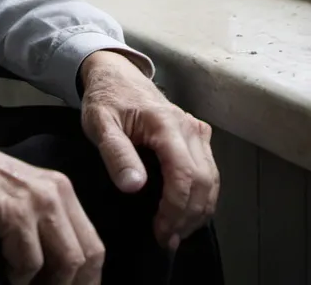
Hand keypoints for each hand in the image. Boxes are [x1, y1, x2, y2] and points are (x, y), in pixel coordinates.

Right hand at [0, 97, 104, 283]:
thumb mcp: (11, 197)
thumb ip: (37, 225)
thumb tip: (55, 273)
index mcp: (58, 189)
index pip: (92, 247)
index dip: (85, 280)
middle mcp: (54, 191)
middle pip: (88, 258)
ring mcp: (35, 199)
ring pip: (67, 264)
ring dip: (42, 284)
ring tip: (15, 282)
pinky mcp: (12, 210)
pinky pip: (30, 262)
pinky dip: (16, 278)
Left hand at [79, 50, 219, 248]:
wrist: (114, 72)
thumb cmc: (105, 97)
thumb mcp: (99, 122)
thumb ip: (116, 152)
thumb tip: (135, 186)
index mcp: (165, 124)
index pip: (184, 175)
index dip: (176, 209)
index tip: (160, 231)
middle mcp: (189, 128)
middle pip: (204, 182)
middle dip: (188, 217)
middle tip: (167, 239)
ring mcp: (197, 131)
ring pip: (212, 180)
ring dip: (198, 211)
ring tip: (176, 233)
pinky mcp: (198, 136)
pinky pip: (209, 172)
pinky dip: (202, 196)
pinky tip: (185, 213)